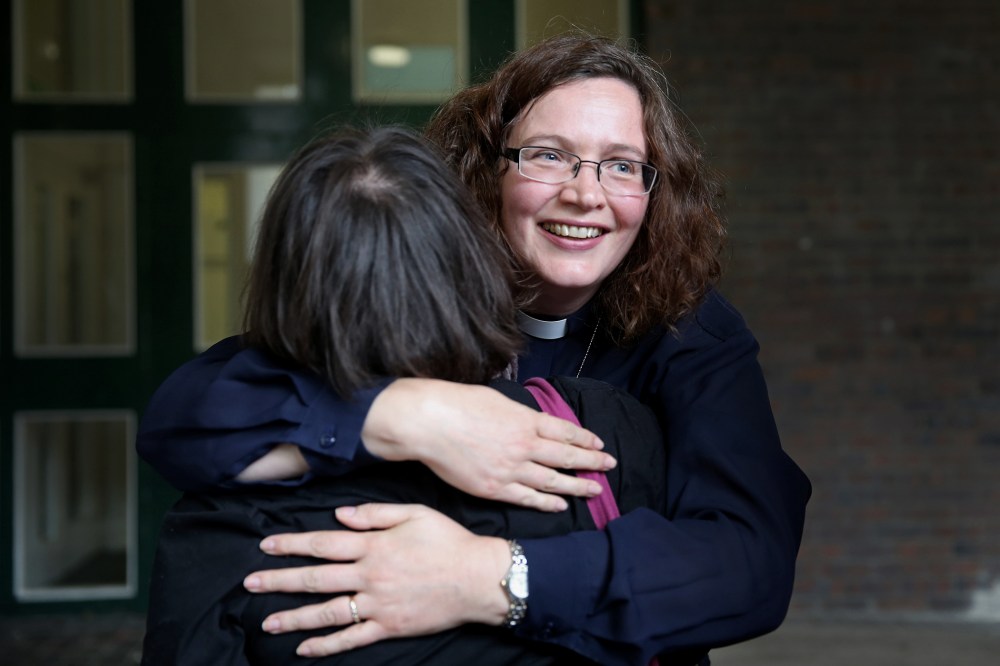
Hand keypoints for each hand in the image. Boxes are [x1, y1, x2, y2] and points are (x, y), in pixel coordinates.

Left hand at [243, 504, 511, 657]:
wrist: (478, 579)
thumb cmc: (449, 542)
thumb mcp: (414, 514)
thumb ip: (375, 513)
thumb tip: (341, 515)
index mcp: (374, 546)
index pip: (323, 544)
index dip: (292, 544)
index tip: (267, 546)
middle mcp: (370, 576)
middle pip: (316, 578)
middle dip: (280, 580)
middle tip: (250, 583)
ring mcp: (378, 604)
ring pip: (327, 612)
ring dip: (294, 617)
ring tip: (267, 621)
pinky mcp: (389, 626)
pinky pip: (351, 638)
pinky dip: (326, 645)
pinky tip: (304, 648)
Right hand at [362, 379, 615, 510]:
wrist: (430, 423)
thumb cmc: (457, 404)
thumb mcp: (497, 400)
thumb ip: (518, 414)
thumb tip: (530, 421)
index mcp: (526, 420)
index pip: (564, 431)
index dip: (584, 438)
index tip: (598, 443)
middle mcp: (525, 445)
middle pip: (566, 456)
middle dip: (591, 462)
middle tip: (610, 465)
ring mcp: (511, 468)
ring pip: (552, 480)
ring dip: (577, 486)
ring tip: (595, 489)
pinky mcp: (495, 487)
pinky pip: (528, 497)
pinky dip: (547, 502)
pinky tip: (561, 505)